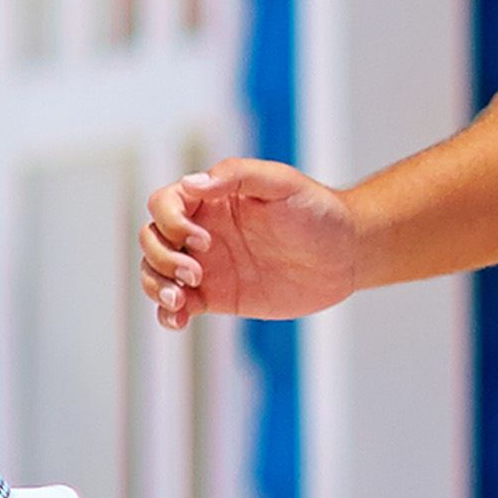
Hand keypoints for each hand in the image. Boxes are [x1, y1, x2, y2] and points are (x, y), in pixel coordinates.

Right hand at [142, 156, 363, 330]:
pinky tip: (179, 320)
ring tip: (182, 300)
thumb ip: (237, 177)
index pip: (163, 204)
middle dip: (162, 257)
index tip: (204, 241)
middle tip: (197, 274)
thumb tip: (190, 183)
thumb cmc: (316, 210)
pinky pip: (178, 306)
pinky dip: (168, 314)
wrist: (345, 253)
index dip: (171, 223)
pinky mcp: (217, 296)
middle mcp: (201, 230)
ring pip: (155, 272)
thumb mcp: (282, 183)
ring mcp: (206, 264)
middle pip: (151, 239)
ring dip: (156, 286)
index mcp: (211, 199)